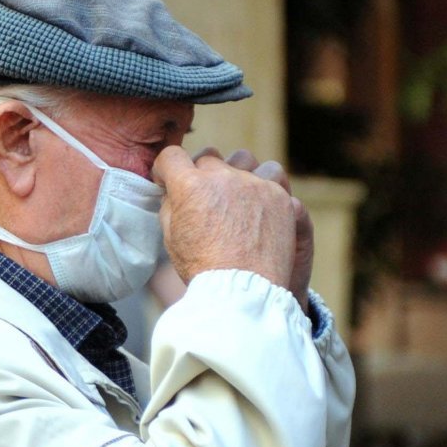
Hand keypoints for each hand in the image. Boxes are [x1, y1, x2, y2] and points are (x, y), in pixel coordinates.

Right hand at [153, 146, 297, 300]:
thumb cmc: (203, 267)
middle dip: (202, 174)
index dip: (167, 168)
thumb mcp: (172, 237)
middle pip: (208, 158)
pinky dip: (264, 188)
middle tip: (205, 197)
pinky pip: (271, 177)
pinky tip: (259, 207)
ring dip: (237, 172)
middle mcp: (222, 177)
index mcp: (189, 186)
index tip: (169, 180)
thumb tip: (173, 189)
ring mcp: (253, 184)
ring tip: (237, 195)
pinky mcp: (279, 195)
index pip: (171, 156)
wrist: (244, 290)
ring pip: (243, 160)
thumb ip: (171, 205)